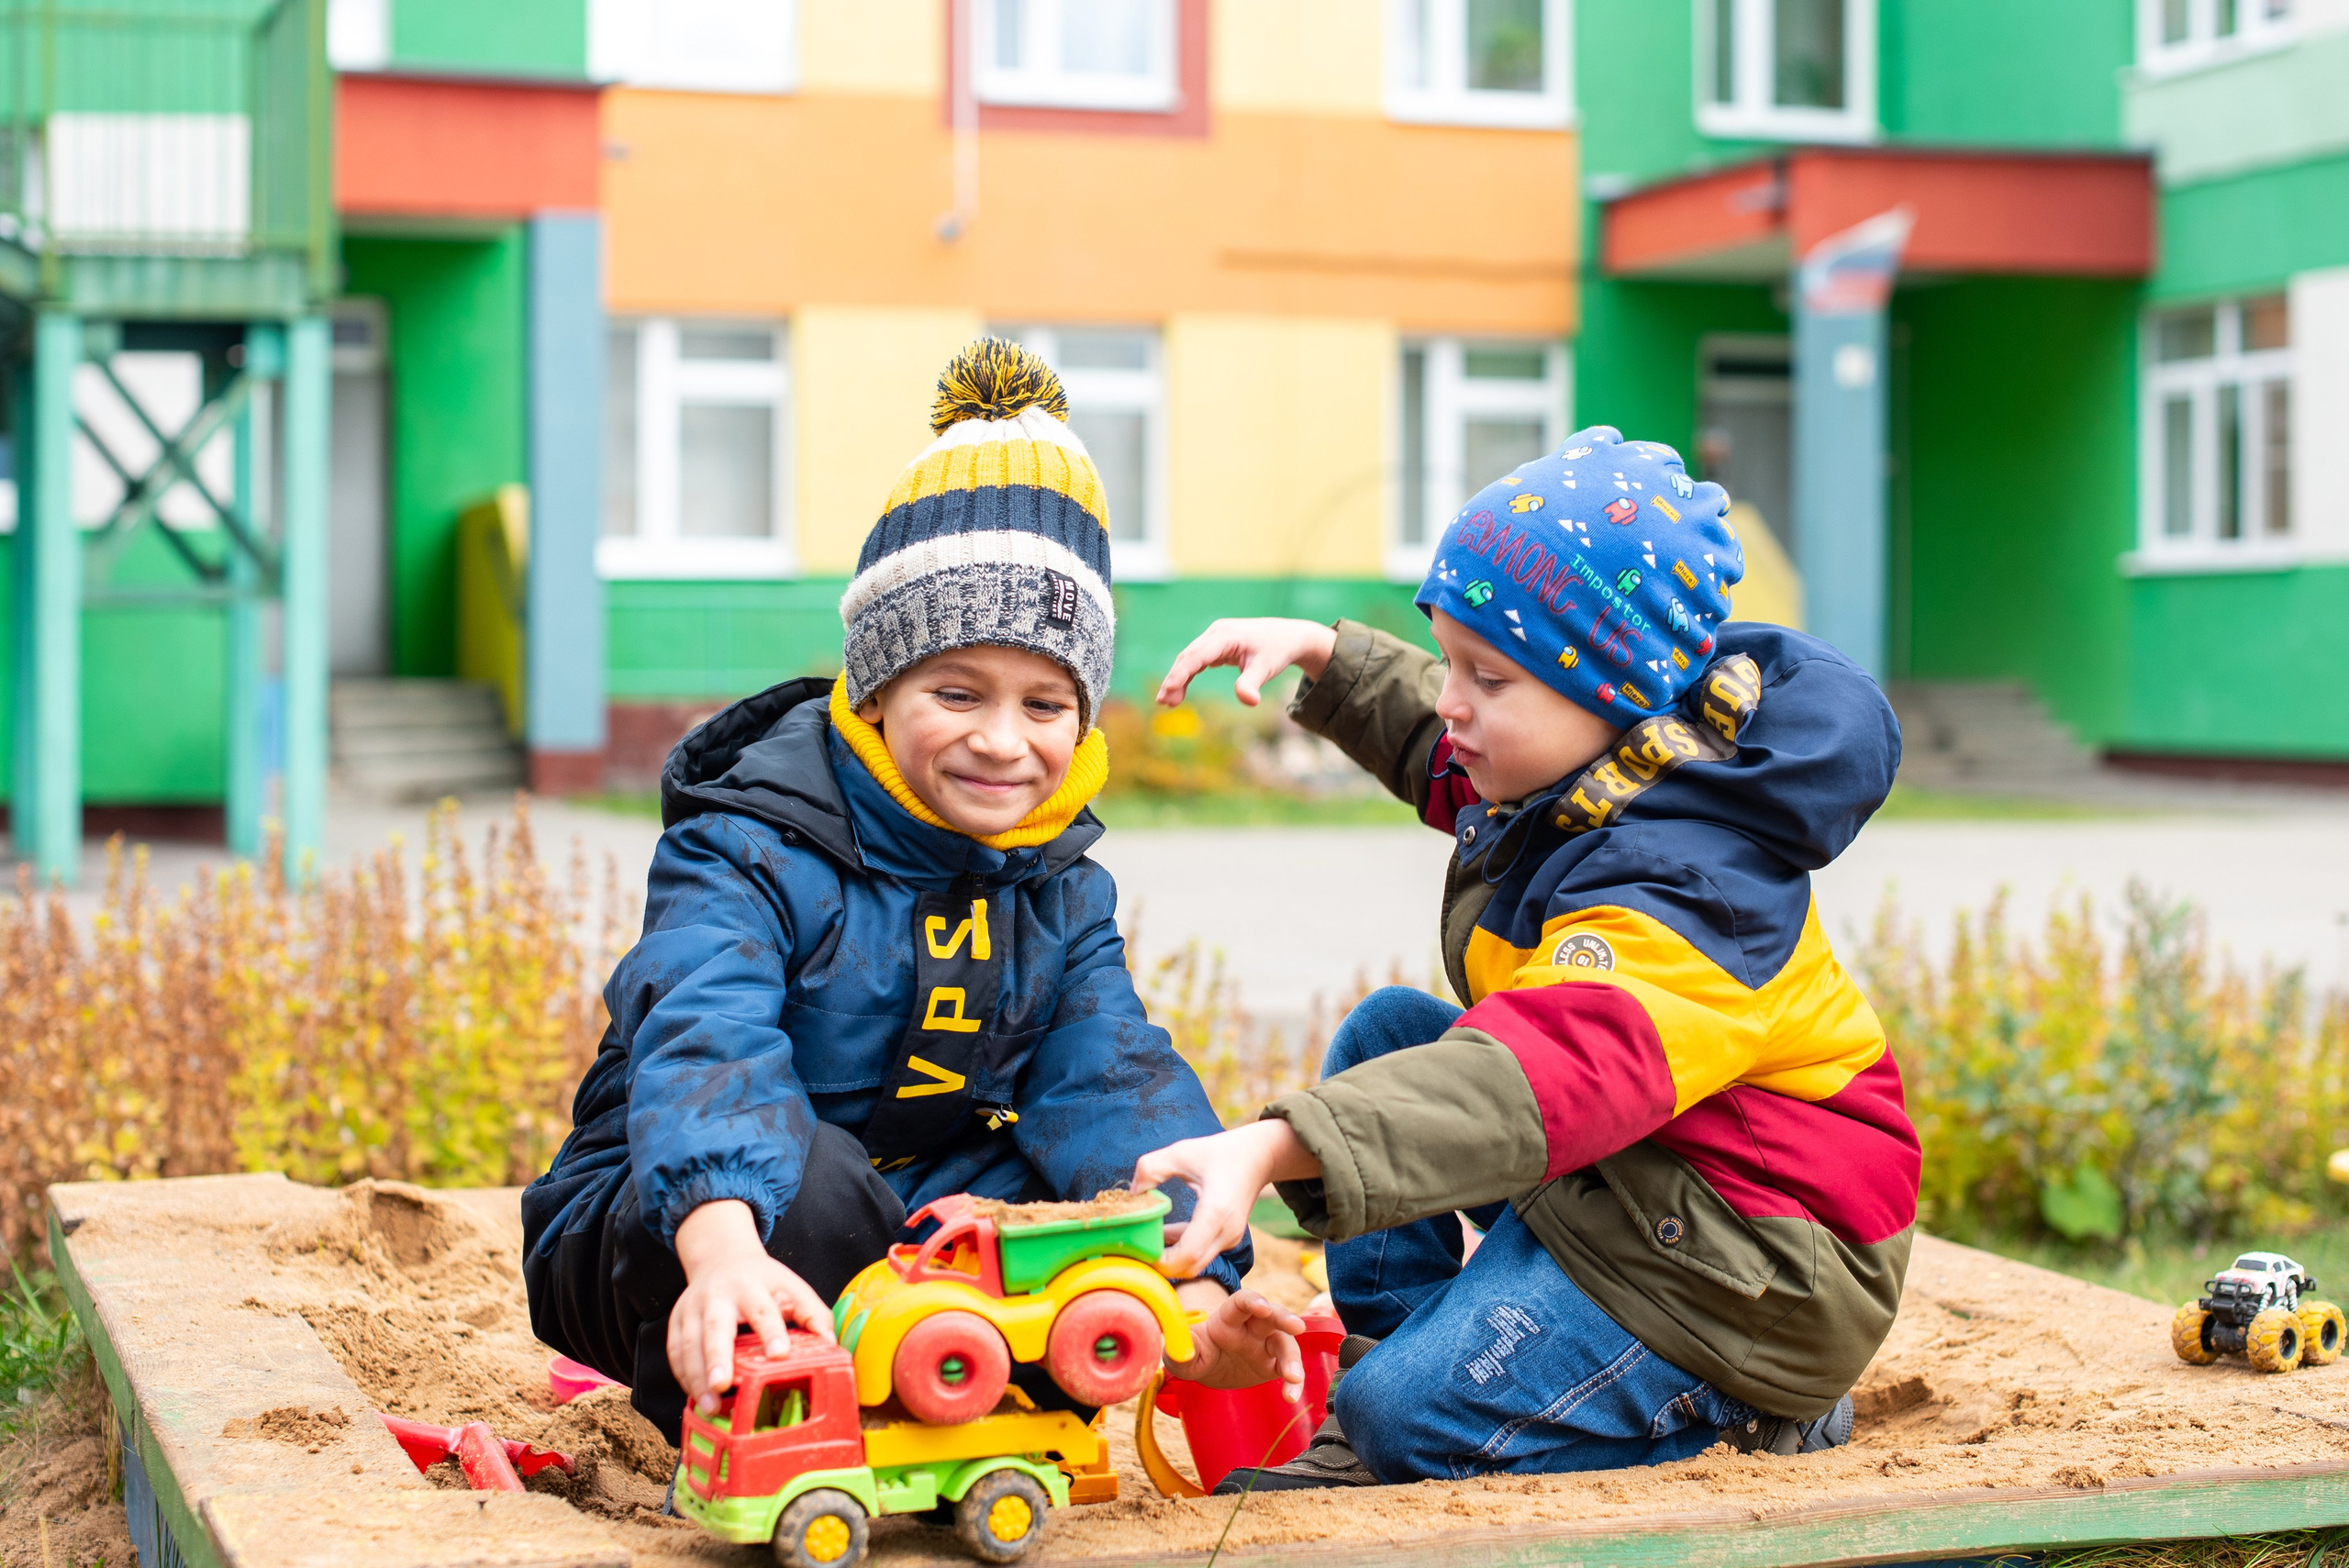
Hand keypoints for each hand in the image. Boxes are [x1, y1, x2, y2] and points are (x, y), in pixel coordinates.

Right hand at [669, 1200, 833, 1415]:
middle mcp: (717, 1296)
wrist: (721, 1257)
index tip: (780, 1354)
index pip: (763, 1310)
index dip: (771, 1332)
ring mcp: (691, 1309)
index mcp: (751, 1286)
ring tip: (709, 1407)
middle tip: (722, 1386)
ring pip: (688, 1345)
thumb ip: (814, 1314)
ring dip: (697, 1378)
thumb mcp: (792, 1287)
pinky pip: (675, 1354)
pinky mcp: (675, 1322)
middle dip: (717, 1358)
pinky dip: (684, 1377)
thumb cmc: (762, 1280)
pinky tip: (695, 1397)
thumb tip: (832, 1346)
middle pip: (714, 1327)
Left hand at [1133, 1119, 1319, 1280]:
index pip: (1187, 1255)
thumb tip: (1132, 1193)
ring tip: (1146, 1237)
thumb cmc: (1220, 1152)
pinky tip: (1165, 1233)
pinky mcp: (1229, 1239)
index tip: (1136, 1248)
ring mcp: (1230, 1238)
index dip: (1159, 1260)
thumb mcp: (1182, 1152)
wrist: (1259, 1156)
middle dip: (1160, 1263)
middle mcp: (1226, 1231)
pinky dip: (1181, 1250)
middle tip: (1135, 1247)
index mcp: (1215, 1211)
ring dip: (1170, 1256)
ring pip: (1195, 1264)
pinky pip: (1202, 1255)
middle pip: (1190, 1267)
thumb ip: (1152, 1168)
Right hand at [1156, 618, 1338, 708]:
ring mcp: (1215, 638)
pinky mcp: (1216, 646)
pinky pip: (1196, 661)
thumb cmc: (1277, 651)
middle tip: (1163, 702)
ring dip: (1177, 679)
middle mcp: (1216, 633)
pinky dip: (1187, 676)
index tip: (1168, 689)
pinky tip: (1178, 692)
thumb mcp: (1267, 668)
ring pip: (1189, 659)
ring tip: (1167, 703)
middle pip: (1188, 656)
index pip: (1198, 654)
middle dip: (1174, 679)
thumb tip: (1249, 702)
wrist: (1288, 637)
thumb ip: (1252, 683)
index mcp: (1226, 635)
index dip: (1182, 672)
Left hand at [1169, 1281, 1307, 1401]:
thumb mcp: (1182, 1354)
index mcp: (1227, 1318)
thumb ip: (1182, 1351)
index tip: (1262, 1307)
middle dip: (1285, 1318)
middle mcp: (1251, 1327)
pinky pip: (1287, 1369)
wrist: (1208, 1366)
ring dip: (1292, 1359)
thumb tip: (1183, 1349)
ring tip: (1294, 1378)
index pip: (1241, 1302)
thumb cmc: (1195, 1352)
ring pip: (1285, 1344)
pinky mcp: (1273, 1363)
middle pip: (1271, 1316)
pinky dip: (1293, 1381)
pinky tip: (1292, 1395)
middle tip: (1298, 1327)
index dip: (1253, 1301)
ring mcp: (1265, 1344)